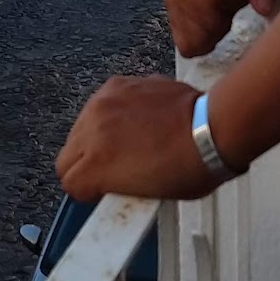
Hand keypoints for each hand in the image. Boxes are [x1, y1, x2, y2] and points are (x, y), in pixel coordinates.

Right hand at [56, 77, 211, 200]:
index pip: (69, 183)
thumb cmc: (189, 166)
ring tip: (125, 146)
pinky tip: (134, 123)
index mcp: (96, 164)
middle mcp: (93, 129)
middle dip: (86, 166)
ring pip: (81, 126)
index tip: (99, 192)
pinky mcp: (118, 85)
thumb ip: (115, 188)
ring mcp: (104, 102)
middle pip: (68, 155)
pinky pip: (102, 104)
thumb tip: (107, 186)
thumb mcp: (146, 195)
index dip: (87, 192)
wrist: (211, 129)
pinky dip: (112, 114)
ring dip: (96, 138)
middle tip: (110, 172)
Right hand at [165, 0, 279, 58]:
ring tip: (224, 8)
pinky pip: (187, 43)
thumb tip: (262, 8)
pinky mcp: (172, 16)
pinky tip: (214, 22)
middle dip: (228, 16)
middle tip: (235, 0)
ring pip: (196, 35)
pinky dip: (205, 40)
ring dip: (217, 29)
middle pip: (206, 19)